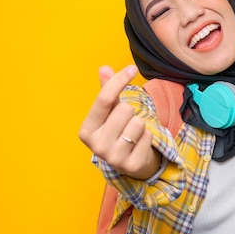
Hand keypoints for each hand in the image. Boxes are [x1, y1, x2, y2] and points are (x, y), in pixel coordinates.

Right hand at [79, 65, 160, 179]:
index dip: (119, 80)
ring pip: (138, 122)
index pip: (103, 100)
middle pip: (125, 109)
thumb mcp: (109, 112)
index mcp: (86, 131)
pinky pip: (148, 136)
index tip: (132, 68)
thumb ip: (107, 91)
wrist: (128, 162)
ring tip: (132, 135)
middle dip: (130, 112)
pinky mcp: (132, 165)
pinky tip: (138, 145)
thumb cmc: (117, 131)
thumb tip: (104, 68)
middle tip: (125, 124)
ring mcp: (114, 158)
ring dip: (140, 126)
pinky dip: (147, 137)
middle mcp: (97, 146)